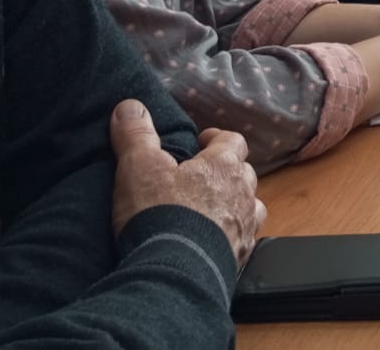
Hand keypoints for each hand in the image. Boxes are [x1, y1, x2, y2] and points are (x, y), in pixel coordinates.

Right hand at [109, 100, 264, 268]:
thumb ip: (136, 135)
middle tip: (202, 177)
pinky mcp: (240, 257)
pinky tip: (213, 242)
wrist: (175, 273)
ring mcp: (245, 227)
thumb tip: (130, 105)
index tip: (202, 140)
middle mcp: (243, 193)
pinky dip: (232, 236)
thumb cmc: (160, 214)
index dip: (218, 138)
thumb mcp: (138, 168)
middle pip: (243, 173)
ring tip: (212, 210)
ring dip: (234, 204)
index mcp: (223, 166)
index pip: (232, 141)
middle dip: (226, 171)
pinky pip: (243, 239)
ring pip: (250, 206)